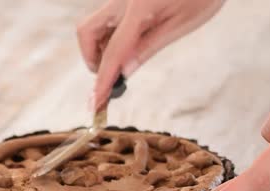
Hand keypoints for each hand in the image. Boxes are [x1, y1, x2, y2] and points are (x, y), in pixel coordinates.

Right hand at [77, 0, 223, 107]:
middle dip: (92, 58)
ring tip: (126, 60)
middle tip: (111, 76)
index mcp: (139, 7)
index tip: (96, 101)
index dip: (102, 79)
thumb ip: (149, 47)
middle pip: (87, 32)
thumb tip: (124, 72)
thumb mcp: (182, 23)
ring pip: (94, 25)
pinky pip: (108, 19)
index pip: (113, 51)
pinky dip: (110, 36)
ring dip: (100, 47)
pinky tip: (131, 44)